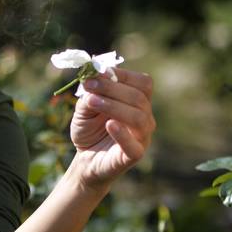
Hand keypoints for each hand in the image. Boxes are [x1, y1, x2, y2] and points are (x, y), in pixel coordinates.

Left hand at [69, 68, 155, 189]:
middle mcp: (145, 117)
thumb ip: (91, 92)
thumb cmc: (89, 129)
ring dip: (114, 106)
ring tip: (92, 102)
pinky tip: (109, 125)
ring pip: (139, 117)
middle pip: (139, 97)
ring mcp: (142, 137)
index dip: (122, 75)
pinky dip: (122, 134)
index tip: (98, 72)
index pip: (143, 83)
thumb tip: (94, 74)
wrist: (85, 159)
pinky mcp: (134, 155)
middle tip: (89, 86)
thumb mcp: (85, 106)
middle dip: (112, 88)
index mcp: (139, 102)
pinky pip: (135, 145)